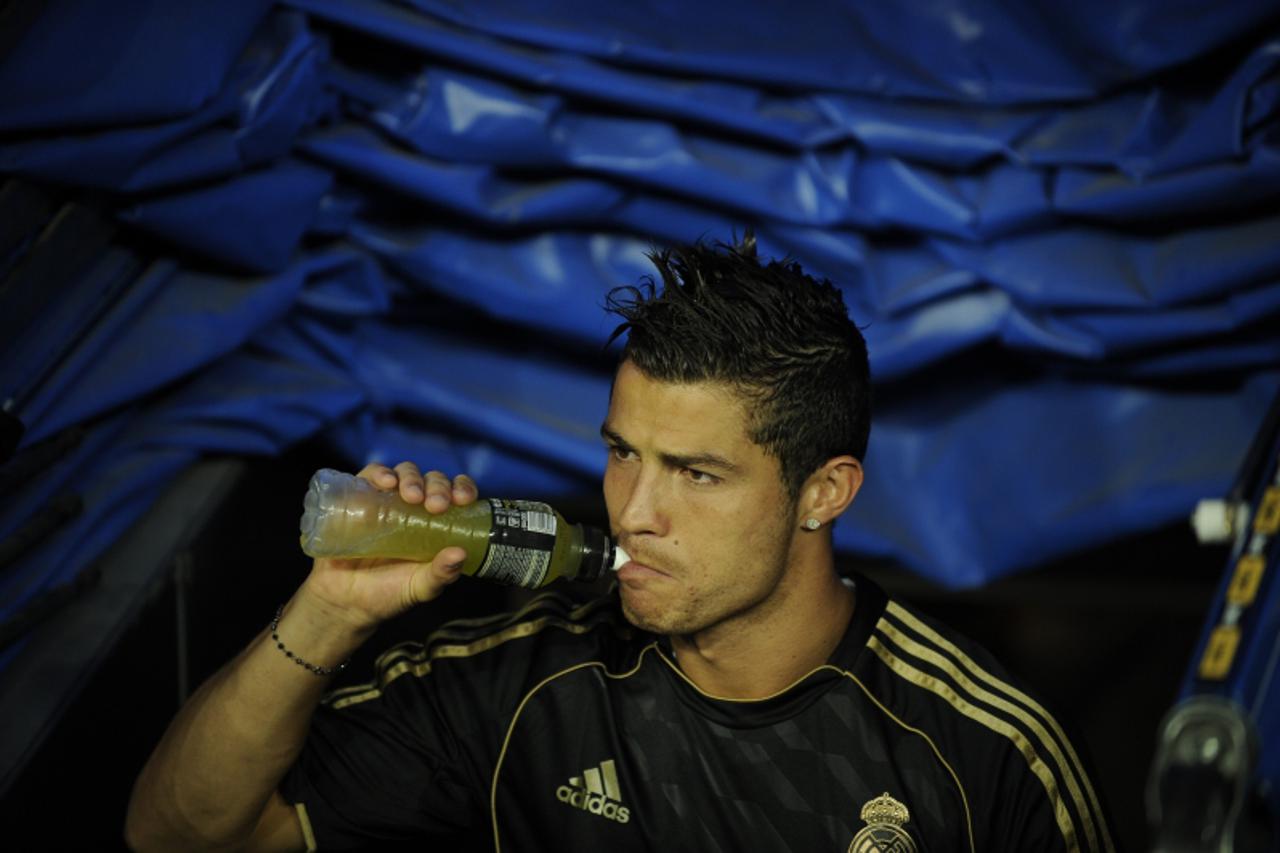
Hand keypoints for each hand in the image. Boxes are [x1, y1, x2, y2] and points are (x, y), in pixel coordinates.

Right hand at [299, 462, 479, 632]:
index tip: (463, 499)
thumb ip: (441, 574)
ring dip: (412, 478)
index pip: (456, 494)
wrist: (344, 602)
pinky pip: (370, 475)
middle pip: (432, 481)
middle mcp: (414, 506)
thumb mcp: (419, 587)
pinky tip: (386, 482)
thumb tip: (461, 554)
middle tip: (436, 505)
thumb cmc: (388, 593)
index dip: (462, 489)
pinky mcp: (359, 498)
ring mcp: (387, 500)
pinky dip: (380, 473)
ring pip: (405, 473)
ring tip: (412, 496)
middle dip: (438, 487)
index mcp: (436, 523)